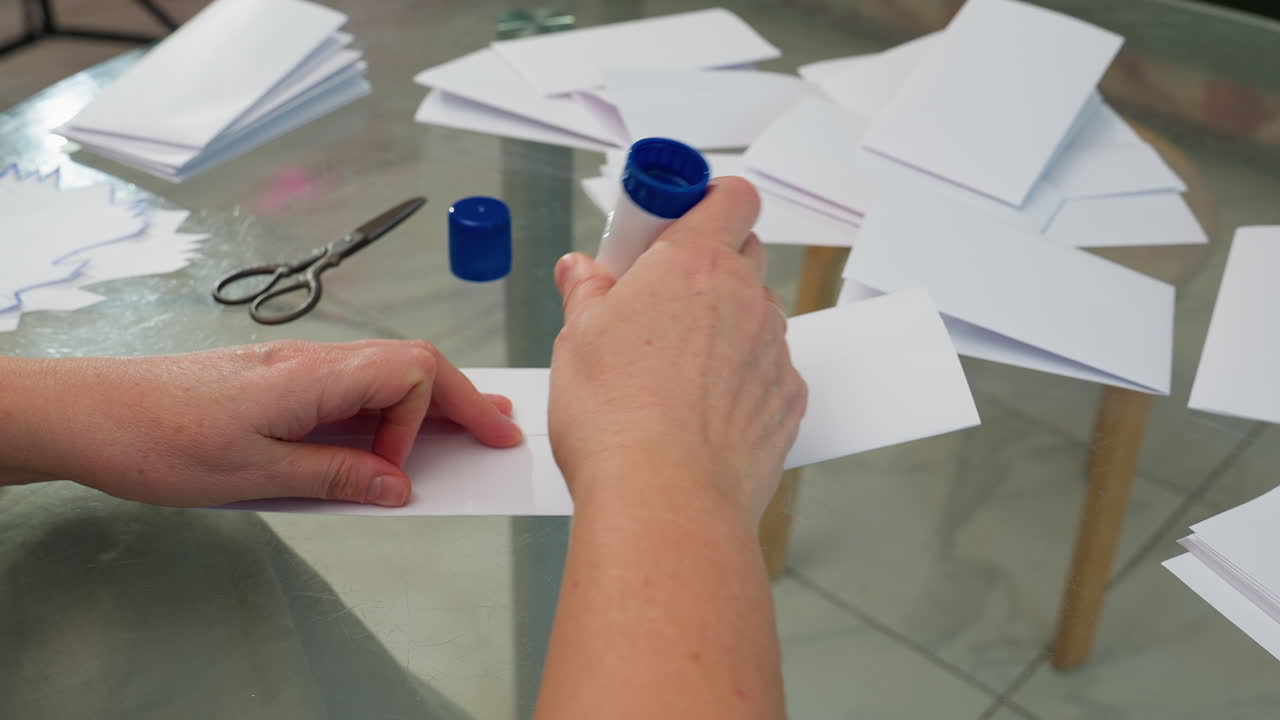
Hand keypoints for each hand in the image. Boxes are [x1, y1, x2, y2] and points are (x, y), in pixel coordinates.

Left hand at [7, 339, 522, 506]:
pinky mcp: (282, 384)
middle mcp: (315, 361)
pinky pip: (354, 388)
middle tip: (501, 432)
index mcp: (314, 375)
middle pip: (410, 362)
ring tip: (469, 428)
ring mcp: (299, 369)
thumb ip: (336, 476)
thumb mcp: (255, 474)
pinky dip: (389, 410)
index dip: (428, 419)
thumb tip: (400, 486)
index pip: (409, 370)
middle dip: (461, 397)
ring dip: (429, 402)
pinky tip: (395, 435)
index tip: (405, 474)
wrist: (92, 412)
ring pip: (385, 372)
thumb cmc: (162, 440)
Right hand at [548, 177, 806, 523]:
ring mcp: (774, 351)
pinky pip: (769, 371)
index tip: (672, 218)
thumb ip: (586, 292)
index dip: (707, 199)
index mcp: (694, 264)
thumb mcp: (578, 339)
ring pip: (757, 317)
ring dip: (726, 326)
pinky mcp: (788, 401)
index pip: (730, 197)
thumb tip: (581, 271)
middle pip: (745, 253)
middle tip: (661, 297)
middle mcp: (746, 298)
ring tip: (675, 370)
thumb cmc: (617, 420)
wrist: (664, 499)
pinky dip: (743, 380)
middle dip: (710, 264)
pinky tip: (701, 411)